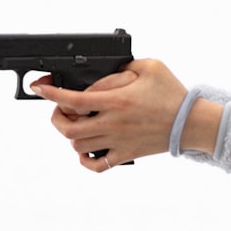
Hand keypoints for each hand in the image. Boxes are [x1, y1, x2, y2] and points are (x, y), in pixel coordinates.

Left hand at [31, 59, 222, 171]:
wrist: (191, 122)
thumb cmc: (172, 93)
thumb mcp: (150, 66)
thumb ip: (122, 67)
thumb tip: (102, 74)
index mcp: (116, 100)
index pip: (72, 98)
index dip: (50, 92)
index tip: (39, 87)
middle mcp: (112, 123)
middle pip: (67, 127)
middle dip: (56, 116)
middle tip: (60, 108)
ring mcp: (117, 141)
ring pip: (77, 145)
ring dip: (70, 133)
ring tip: (76, 123)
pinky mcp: (125, 154)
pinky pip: (96, 165)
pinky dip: (84, 158)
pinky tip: (86, 148)